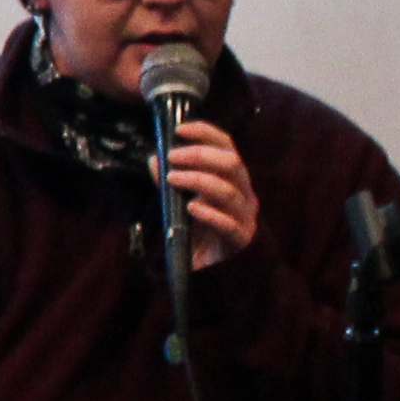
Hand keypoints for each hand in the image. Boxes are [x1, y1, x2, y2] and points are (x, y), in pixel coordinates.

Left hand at [163, 118, 260, 264]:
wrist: (214, 270)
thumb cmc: (200, 230)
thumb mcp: (182, 201)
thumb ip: (171, 180)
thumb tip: (154, 159)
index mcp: (233, 178)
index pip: (227, 146)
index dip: (205, 133)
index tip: (179, 130)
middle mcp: (244, 193)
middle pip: (231, 164)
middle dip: (199, 155)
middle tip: (172, 158)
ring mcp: (245, 217)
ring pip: (229, 191)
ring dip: (198, 180)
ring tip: (173, 179)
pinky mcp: (241, 240)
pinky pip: (229, 225)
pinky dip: (210, 214)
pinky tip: (191, 208)